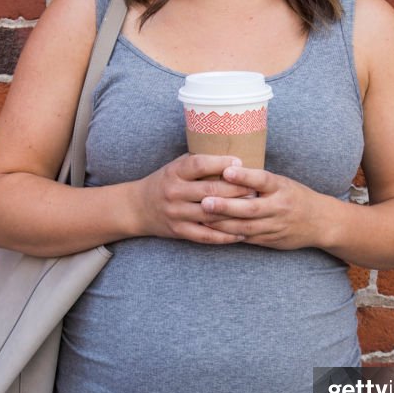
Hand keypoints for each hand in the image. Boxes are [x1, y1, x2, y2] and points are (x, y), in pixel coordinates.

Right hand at [133, 153, 257, 244]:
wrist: (139, 207)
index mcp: (174, 172)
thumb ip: (199, 162)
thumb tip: (233, 156)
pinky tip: (241, 234)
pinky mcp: (179, 231)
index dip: (220, 163)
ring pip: (211, 214)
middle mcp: (174, 192)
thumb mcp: (176, 166)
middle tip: (255, 188)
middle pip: (209, 190)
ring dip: (234, 213)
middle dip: (235, 189)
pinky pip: (206, 236)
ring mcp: (176, 213)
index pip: (199, 165)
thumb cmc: (166, 182)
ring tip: (254, 209)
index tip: (239, 163)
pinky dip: (224, 236)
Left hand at [198, 165, 328, 249]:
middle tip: (205, 201)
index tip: (226, 171)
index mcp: (282, 187)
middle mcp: (279, 207)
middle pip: (250, 208)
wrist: (320, 222)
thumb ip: (259, 180)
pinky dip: (230, 235)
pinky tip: (214, 232)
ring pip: (246, 227)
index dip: (245, 176)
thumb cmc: (295, 196)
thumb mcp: (282, 182)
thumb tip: (227, 169)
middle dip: (226, 206)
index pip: (263, 180)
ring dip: (223, 224)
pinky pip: (248, 238)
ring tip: (203, 218)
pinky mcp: (271, 240)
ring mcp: (275, 226)